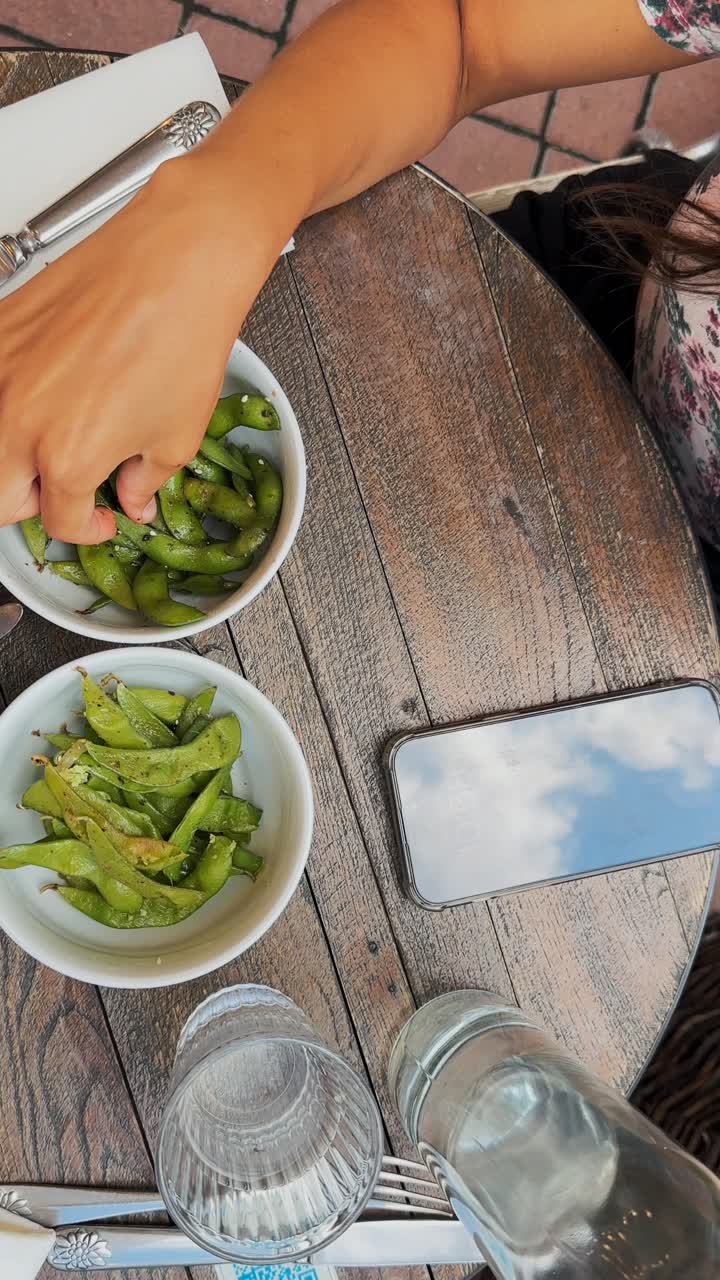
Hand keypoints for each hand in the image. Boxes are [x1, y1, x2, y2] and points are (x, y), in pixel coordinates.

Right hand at [0, 157, 271, 543]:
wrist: (177, 259)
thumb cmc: (182, 335)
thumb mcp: (177, 436)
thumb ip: (143, 480)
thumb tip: (132, 500)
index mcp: (68, 457)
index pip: (57, 521)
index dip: (86, 527)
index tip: (99, 517)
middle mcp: (21, 420)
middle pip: (0, 499)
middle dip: (33, 505)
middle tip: (65, 492)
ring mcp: (0, 373)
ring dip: (13, 460)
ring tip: (49, 447)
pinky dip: (8, 403)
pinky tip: (42, 396)